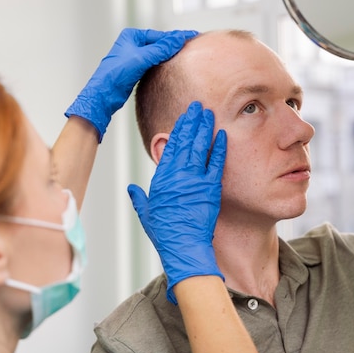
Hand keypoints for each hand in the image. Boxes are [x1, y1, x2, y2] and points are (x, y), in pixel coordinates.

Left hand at [65, 28, 197, 141]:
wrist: (103, 95)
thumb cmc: (116, 74)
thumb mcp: (141, 58)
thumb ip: (161, 48)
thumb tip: (178, 39)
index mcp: (132, 36)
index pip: (160, 35)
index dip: (176, 37)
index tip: (193, 36)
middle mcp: (133, 44)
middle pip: (159, 43)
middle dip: (175, 45)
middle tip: (193, 44)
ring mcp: (134, 58)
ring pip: (157, 54)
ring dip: (170, 54)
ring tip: (187, 53)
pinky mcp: (136, 70)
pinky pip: (154, 64)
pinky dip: (164, 64)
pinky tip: (173, 65)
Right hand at [127, 101, 225, 303]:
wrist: (184, 246)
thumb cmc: (164, 232)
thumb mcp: (146, 213)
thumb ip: (139, 197)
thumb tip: (131, 188)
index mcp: (161, 178)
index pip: (170, 147)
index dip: (178, 130)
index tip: (183, 118)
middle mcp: (177, 175)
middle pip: (186, 141)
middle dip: (192, 121)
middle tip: (198, 106)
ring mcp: (195, 179)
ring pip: (200, 146)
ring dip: (205, 128)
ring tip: (209, 113)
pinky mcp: (211, 187)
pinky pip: (216, 162)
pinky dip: (219, 147)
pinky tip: (222, 134)